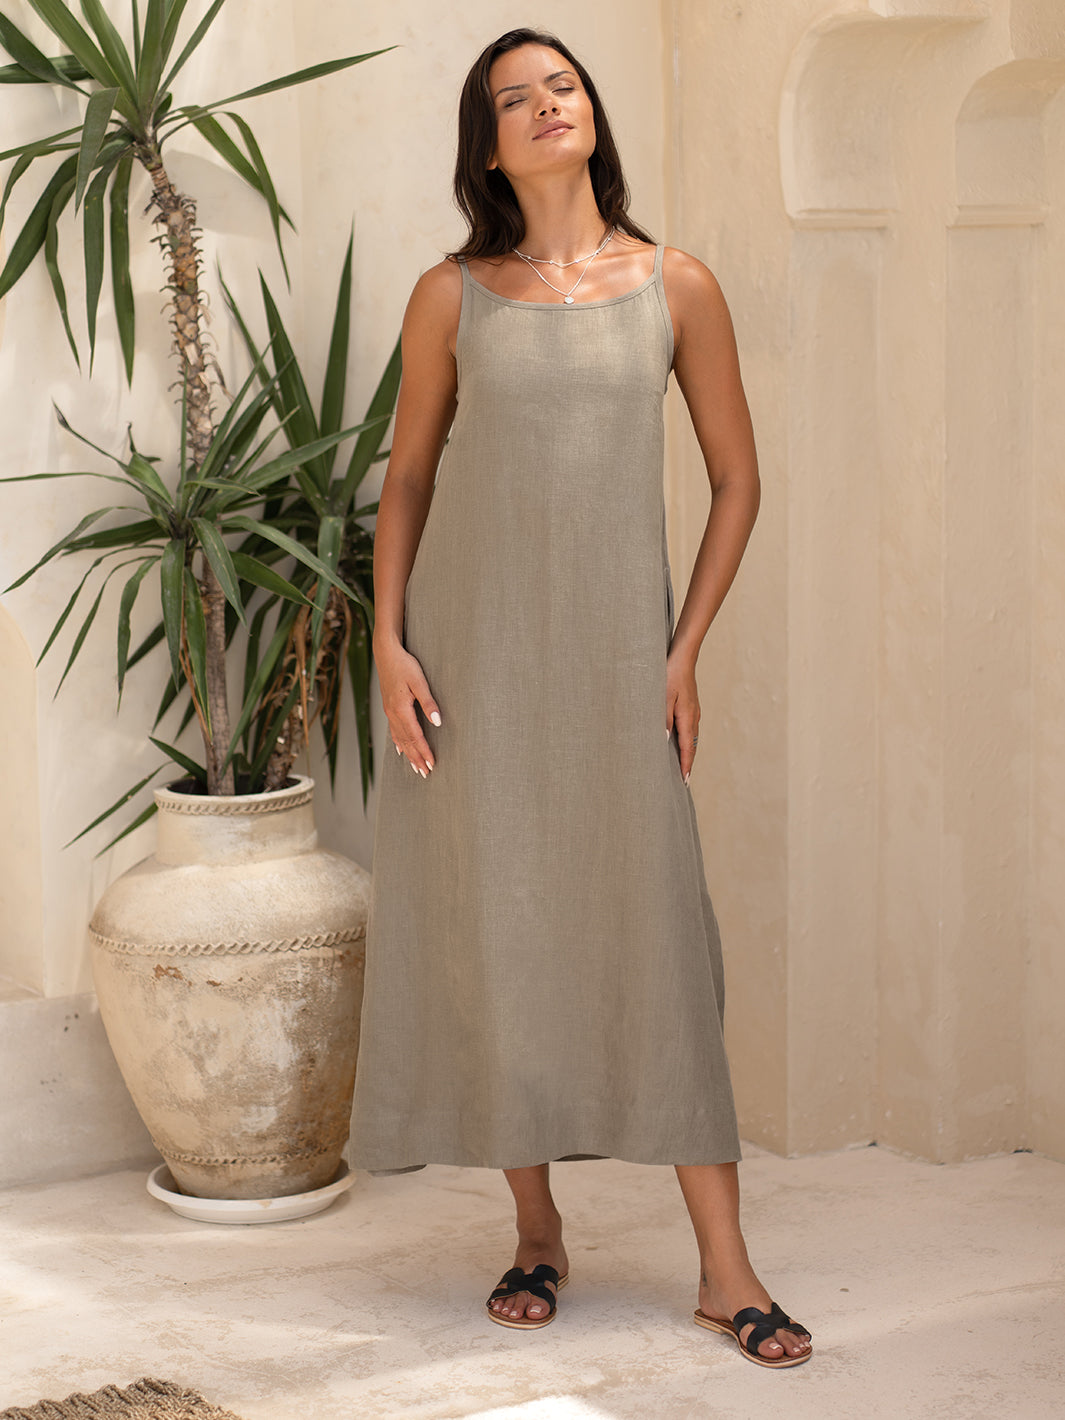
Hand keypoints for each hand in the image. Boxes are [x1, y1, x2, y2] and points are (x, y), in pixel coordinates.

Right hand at [375, 638, 440, 778]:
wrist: (385, 652)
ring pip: (399, 738)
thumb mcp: (419, 681)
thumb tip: (438, 722)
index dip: (424, 751)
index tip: (432, 764)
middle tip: (426, 773)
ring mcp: (389, 711)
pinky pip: (393, 731)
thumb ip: (429, 702)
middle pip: (406, 742)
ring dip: (408, 754)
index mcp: (401, 709)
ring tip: (416, 767)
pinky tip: (399, 750)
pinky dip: (398, 743)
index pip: (415, 736)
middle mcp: (393, 714)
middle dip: (416, 758)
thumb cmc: (404, 665)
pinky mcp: (388, 707)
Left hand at [666, 651, 699, 786]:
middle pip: (692, 746)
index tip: (685, 781)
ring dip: (688, 753)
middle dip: (688, 763)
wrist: (683, 657)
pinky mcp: (691, 707)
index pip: (687, 748)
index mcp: (687, 717)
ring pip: (692, 738)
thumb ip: (663, 720)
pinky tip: (680, 743)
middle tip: (684, 780)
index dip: (685, 765)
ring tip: (682, 767)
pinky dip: (687, 741)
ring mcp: (694, 712)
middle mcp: (693, 717)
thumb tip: (664, 741)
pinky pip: (690, 729)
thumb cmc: (670, 675)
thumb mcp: (662, 698)